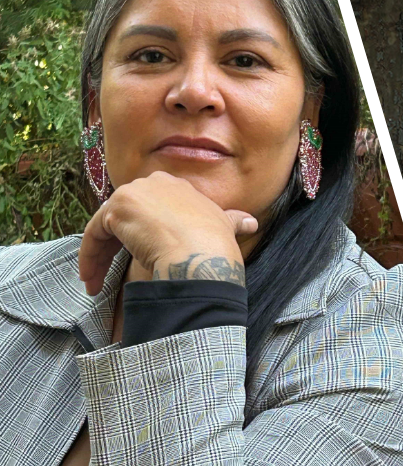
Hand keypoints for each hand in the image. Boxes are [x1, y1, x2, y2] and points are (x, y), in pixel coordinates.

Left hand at [78, 171, 257, 295]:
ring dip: (98, 256)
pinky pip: (94, 234)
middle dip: (116, 245)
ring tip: (96, 283)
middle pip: (124, 215)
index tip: (141, 257)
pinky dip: (89, 257)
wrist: (201, 252)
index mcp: (177, 186)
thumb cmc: (214, 243)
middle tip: (111, 273)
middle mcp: (154, 182)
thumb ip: (234, 221)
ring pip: (106, 226)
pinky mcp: (116, 209)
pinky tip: (91, 279)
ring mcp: (133, 193)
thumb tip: (252, 222)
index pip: (149, 208)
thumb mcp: (225, 227)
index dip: (143, 233)